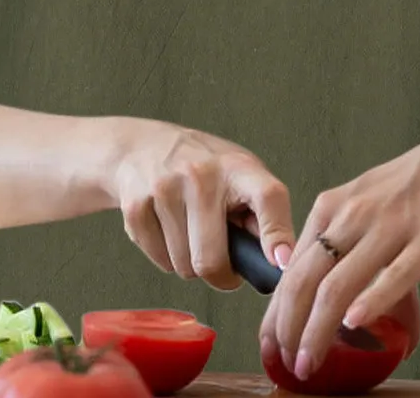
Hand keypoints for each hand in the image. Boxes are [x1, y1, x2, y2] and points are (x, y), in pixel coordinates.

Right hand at [109, 119, 295, 290]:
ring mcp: (165, 189)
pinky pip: (160, 261)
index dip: (277, 234)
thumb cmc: (202, 166)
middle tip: (221, 259)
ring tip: (190, 232)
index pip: (267, 197)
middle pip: (211, 259)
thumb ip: (262, 214)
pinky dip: (166, 257)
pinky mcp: (136, 206)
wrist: (141, 146)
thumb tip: (281, 262)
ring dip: (190, 263)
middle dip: (219, 273)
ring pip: (184, 266)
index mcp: (237, 167)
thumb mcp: (239, 174)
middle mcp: (201, 174)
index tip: (282, 264)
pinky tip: (168, 228)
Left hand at [259, 104, 419, 379]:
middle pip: (306, 278)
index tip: (271, 342)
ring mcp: (393, 224)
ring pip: (340, 284)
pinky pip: (395, 273)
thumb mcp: (372, 198)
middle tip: (286, 363)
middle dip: (289, 327)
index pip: (293, 265)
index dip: (277, 311)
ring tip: (310, 363)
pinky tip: (356, 325)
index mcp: (338, 204)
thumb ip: (348, 235)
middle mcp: (357, 212)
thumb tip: (327, 284)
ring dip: (317, 330)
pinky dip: (371, 301)